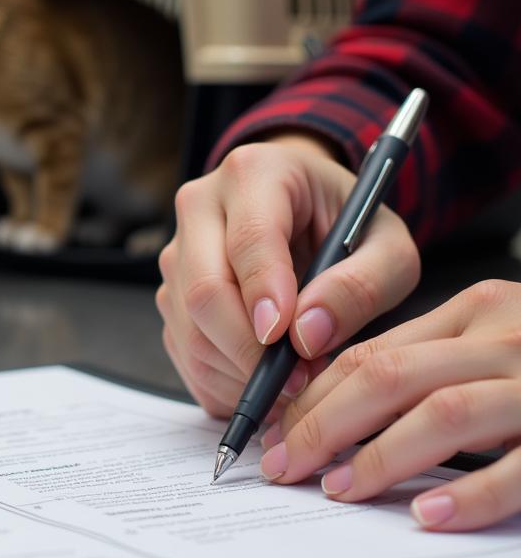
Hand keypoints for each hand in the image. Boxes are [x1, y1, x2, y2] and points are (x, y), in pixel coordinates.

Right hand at [156, 136, 420, 417]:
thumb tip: (307, 336)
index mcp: (254, 174)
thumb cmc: (347, 224)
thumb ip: (362, 285)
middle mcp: (199, 207)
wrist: (304, 213)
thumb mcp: (386, 245)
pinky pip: (185, 355)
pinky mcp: (169, 295)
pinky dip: (224, 383)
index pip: (249, 240)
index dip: (266, 295)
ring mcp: (176, 254)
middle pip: (204, 292)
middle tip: (302, 380)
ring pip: (190, 332)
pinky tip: (264, 379)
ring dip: (240, 375)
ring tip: (293, 381)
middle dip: (252, 351)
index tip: (290, 343)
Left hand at [262, 280, 520, 530]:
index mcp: (475, 312)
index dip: (313, 396)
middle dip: (323, 424)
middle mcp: (505, 337)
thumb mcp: (489, 346)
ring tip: (338, 489)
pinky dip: (473, 491)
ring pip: (442, 411)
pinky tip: (431, 514)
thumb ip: (424, 362)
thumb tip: (330, 404)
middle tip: (285, 466)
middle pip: (389, 376)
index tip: (275, 433)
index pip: (369, 352)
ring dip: (379, 455)